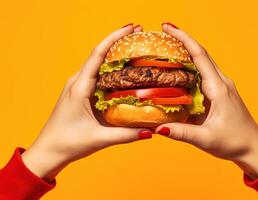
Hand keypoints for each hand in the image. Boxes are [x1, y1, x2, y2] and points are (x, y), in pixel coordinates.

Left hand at [21, 24, 151, 180]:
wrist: (48, 151)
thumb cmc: (68, 143)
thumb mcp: (99, 139)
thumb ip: (126, 135)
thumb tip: (151, 130)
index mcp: (79, 87)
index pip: (98, 55)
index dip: (114, 38)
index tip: (131, 28)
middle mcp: (77, 82)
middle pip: (99, 55)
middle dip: (119, 42)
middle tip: (139, 35)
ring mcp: (77, 86)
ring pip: (98, 64)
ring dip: (114, 55)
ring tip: (134, 49)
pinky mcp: (80, 93)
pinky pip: (97, 75)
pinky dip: (110, 69)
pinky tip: (123, 71)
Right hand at [156, 24, 257, 178]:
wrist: (252, 148)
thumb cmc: (234, 142)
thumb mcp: (206, 139)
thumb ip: (181, 132)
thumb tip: (157, 127)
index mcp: (218, 89)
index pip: (200, 56)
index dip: (184, 39)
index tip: (168, 28)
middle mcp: (221, 83)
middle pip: (200, 55)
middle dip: (182, 41)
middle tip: (162, 34)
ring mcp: (221, 87)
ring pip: (202, 64)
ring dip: (185, 53)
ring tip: (166, 49)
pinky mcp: (218, 93)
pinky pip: (202, 76)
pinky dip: (189, 69)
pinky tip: (177, 71)